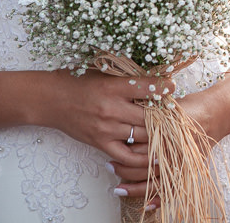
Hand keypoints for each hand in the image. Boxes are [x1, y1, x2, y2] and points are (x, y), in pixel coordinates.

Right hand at [43, 69, 172, 170]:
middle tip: (177, 114)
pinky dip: (142, 157)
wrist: (51, 99)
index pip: (146, 87)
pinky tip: (154, 153)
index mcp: (113, 87)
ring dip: (158, 134)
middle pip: (149, 116)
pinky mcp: (100, 143)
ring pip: (142, 135)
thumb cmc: (79, 81)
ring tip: (171, 132)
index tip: (173, 87)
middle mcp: (111, 109)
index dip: (164, 88)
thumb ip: (128, 75)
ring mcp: (106, 128)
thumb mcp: (104, 72)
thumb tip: (156, 76)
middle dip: (166, 115)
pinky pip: (127, 156)